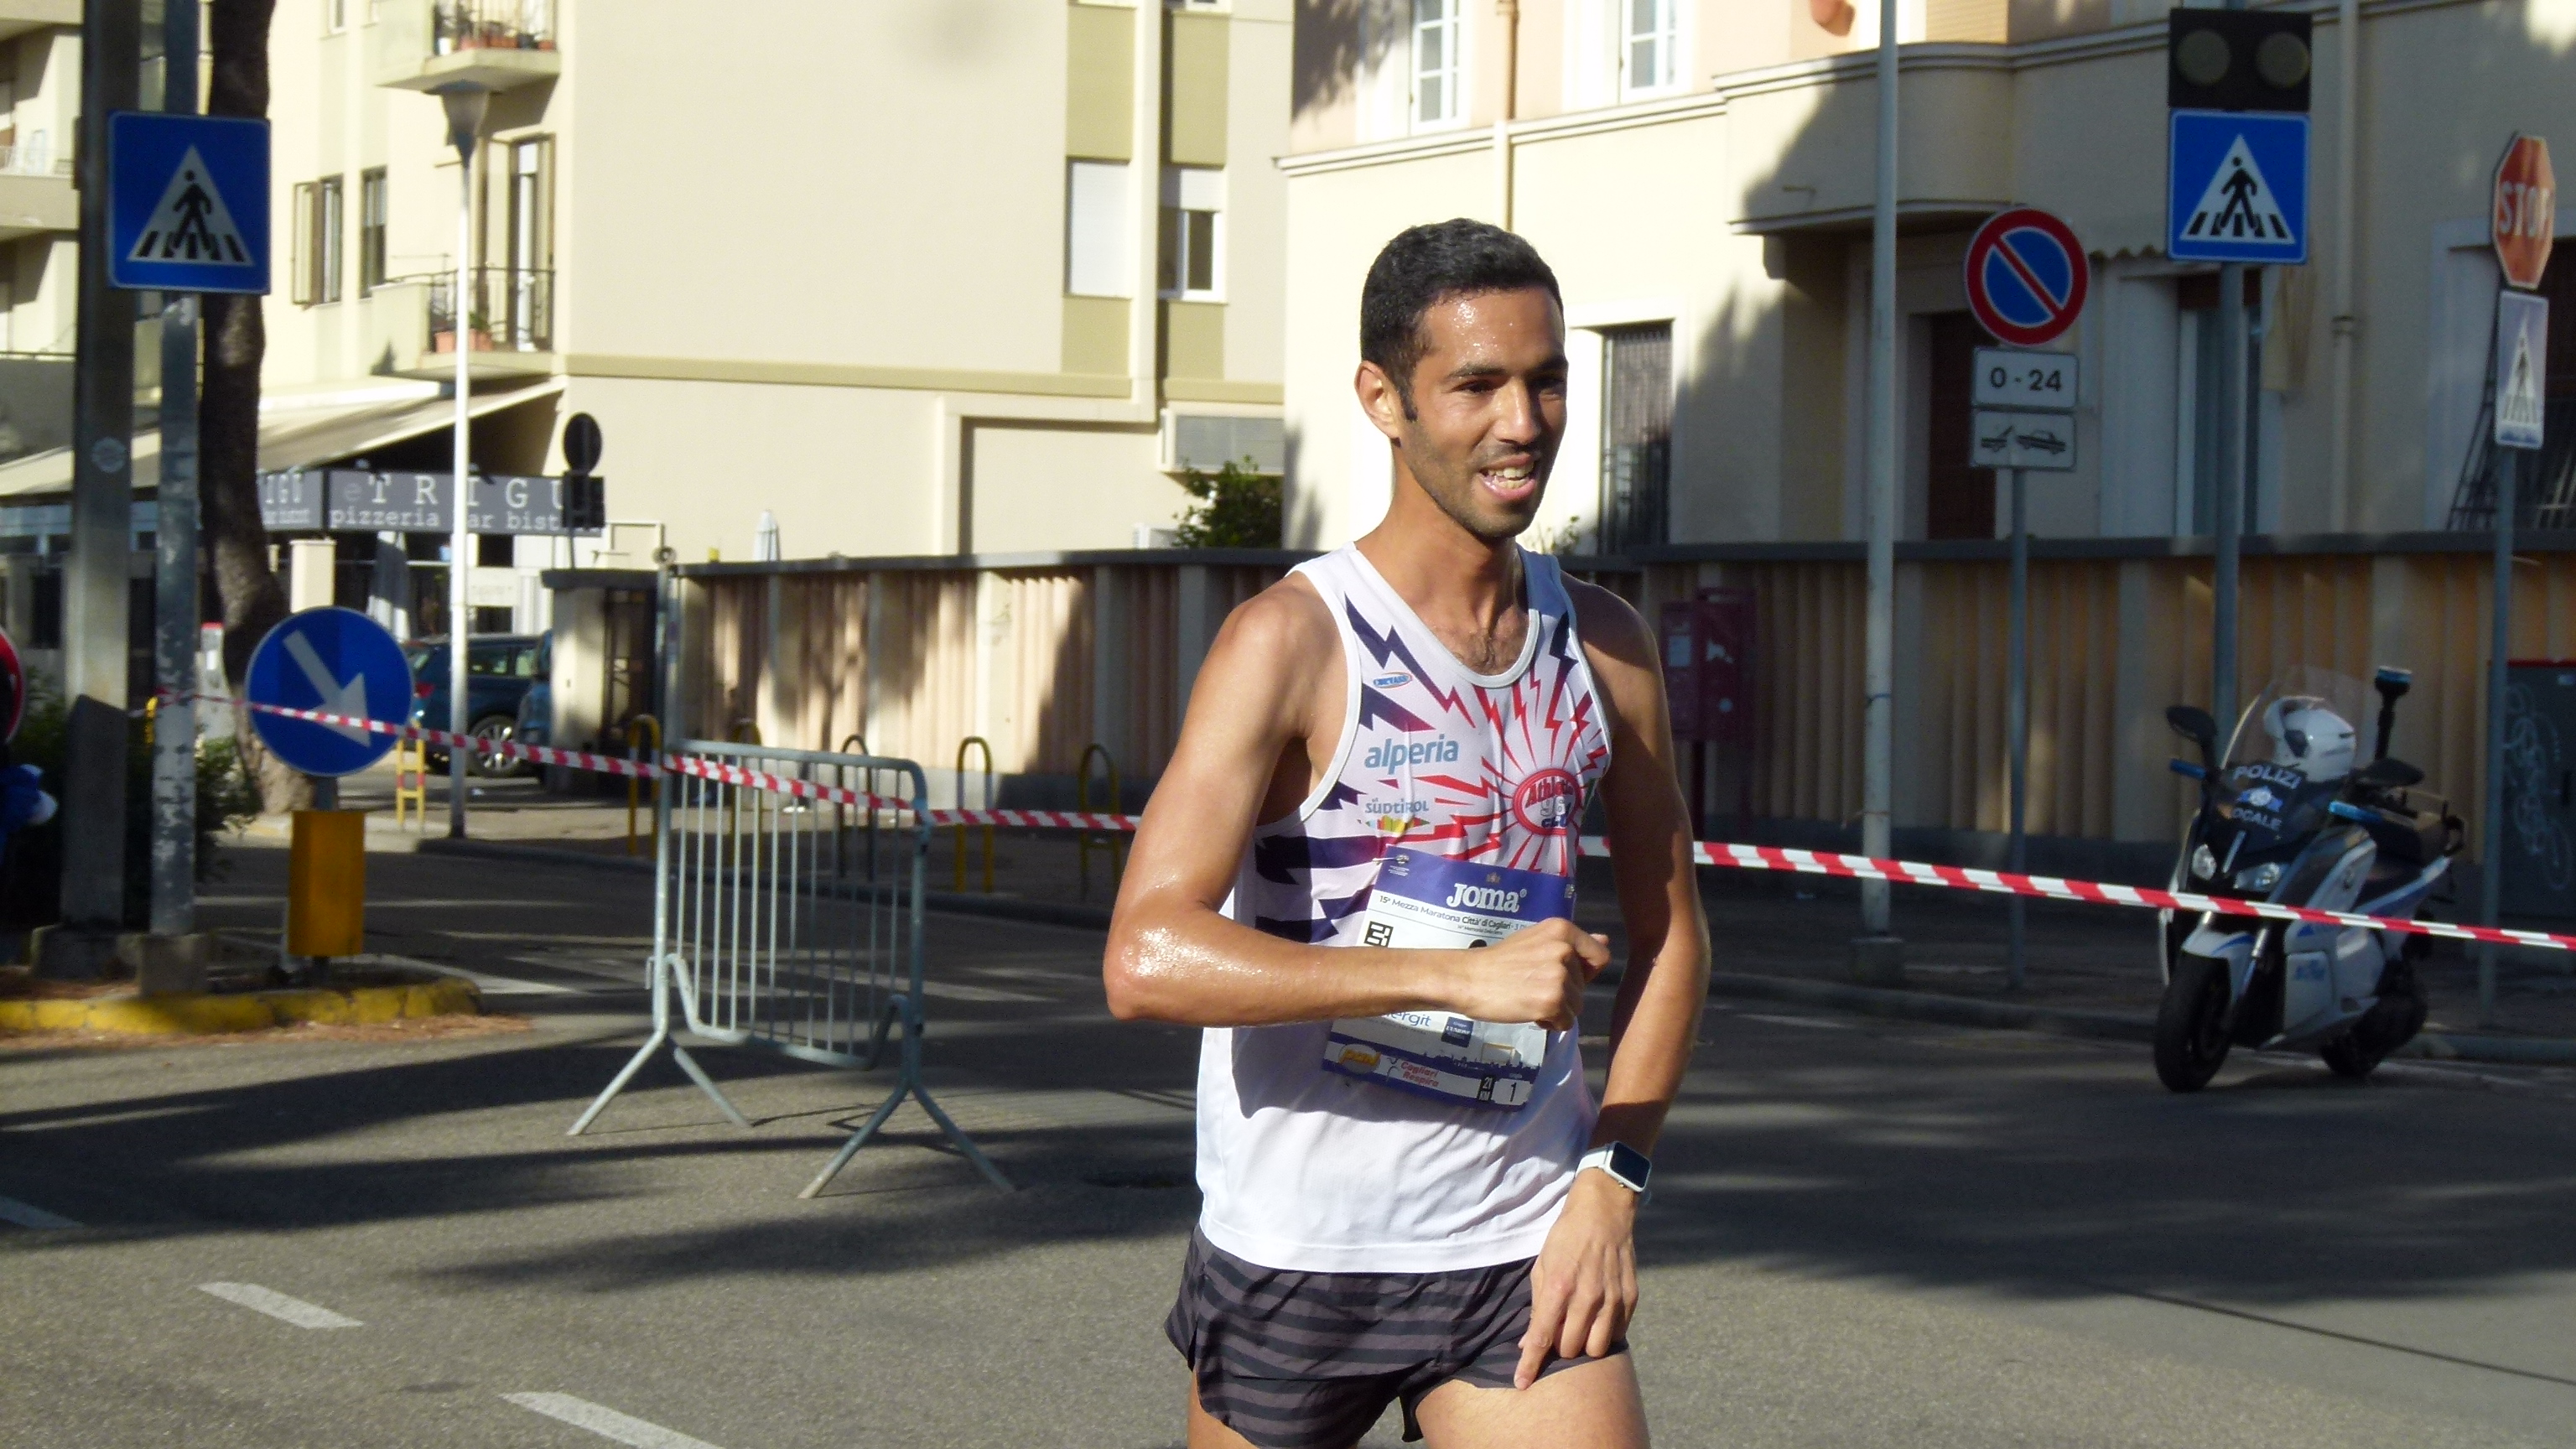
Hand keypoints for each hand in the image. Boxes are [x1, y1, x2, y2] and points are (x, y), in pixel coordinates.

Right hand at [1444, 919, 1608, 1028]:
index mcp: (1563, 930)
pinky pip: (1566, 1023)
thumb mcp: (1536, 940)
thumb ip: (1571, 944)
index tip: (1560, 975)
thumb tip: (1606, 940)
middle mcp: (1564, 950)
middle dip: (1563, 993)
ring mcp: (1559, 977)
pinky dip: (1549, 1023)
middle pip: (1585, 986)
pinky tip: (1528, 1011)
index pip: (1600, 956)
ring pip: (1577, 1006)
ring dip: (1556, 1009)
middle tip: (1531, 987)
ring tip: (1528, 998)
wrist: (1467, 978)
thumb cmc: (1499, 961)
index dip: (1585, 972)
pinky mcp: (1551, 1002)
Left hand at [1514, 1168, 1638, 1388]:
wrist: (1603, 1213)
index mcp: (1559, 1287)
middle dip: (1561, 1348)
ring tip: (1580, 1330)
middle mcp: (1587, 1297)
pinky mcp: (1631, 1298)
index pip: (1542, 1337)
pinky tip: (1599, 1318)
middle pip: (1571, 1348)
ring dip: (1585, 1345)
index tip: (1521, 1383)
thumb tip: (1528, 1342)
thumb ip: (1537, 1306)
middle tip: (1559, 1332)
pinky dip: (1606, 1333)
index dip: (1530, 1365)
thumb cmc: (1566, 1239)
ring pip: (1598, 1348)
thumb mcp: (1542, 1267)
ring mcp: (1613, 1298)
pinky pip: (1618, 1333)